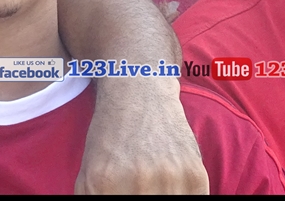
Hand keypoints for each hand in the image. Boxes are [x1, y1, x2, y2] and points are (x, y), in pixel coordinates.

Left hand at [76, 78, 208, 193]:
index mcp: (104, 183)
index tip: (124, 200)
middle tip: (141, 192)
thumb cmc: (110, 139)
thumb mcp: (88, 176)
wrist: (138, 94)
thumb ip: (93, 200)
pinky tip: (172, 190)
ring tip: (154, 189)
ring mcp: (170, 177)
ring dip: (165, 199)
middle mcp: (137, 181)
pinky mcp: (195, 174)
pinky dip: (183, 198)